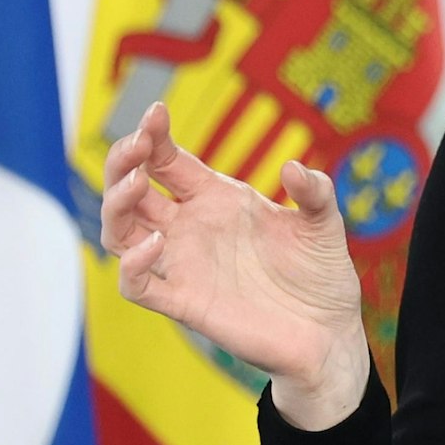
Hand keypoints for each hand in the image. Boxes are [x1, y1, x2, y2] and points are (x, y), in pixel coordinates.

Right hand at [102, 101, 371, 427]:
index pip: (167, 160)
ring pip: (120, 233)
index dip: (153, 135)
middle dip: (122, 163)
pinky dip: (133, 265)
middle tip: (135, 145)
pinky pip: (140, 285)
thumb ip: (314, 192)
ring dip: (115, 205)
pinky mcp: (186, 303)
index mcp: (217, 199)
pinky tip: (153, 243)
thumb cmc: (321, 275)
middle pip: (131, 191)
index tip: (155, 112)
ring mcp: (184, 265)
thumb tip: (293, 167)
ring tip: (134, 183)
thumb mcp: (324, 224)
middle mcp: (191, 229)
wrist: (328, 332)